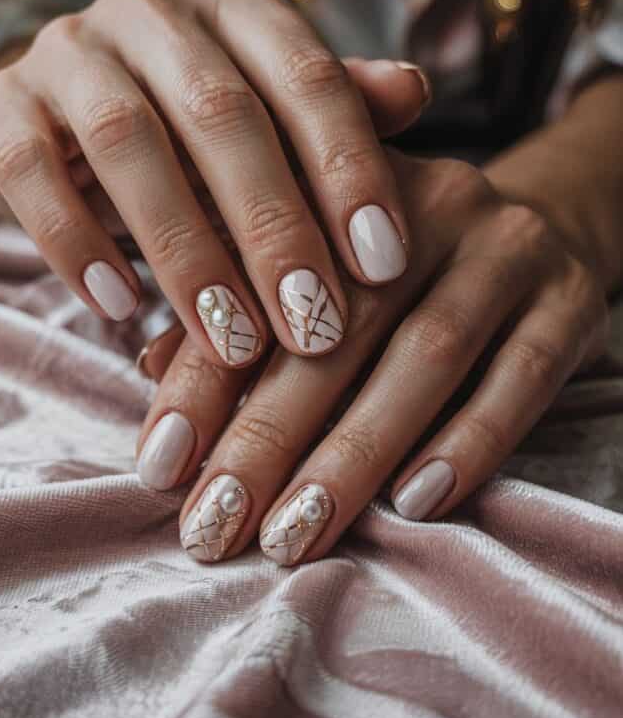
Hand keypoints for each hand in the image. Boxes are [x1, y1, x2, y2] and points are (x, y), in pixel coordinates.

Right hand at [0, 0, 426, 366]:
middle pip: (219, 112)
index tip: (385, 265)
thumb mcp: (275, 115)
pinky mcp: (4, 103)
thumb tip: (414, 91)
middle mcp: (150, 5)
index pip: (306, 76)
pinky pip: (30, 171)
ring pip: (126, 141)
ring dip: (184, 252)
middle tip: (313, 325)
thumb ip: (338, 109)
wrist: (76, 109)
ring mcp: (68, 48)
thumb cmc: (202, 126)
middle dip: (272, 228)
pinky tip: (121, 310)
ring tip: (231, 341)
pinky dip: (75, 243)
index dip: (348, 171)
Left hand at [135, 150, 607, 563]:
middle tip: (217, 525)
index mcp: (339, 183)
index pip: (257, 284)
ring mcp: (505, 247)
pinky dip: (467, 443)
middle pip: (338, 326)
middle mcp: (425, 202)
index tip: (159, 466)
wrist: (541, 215)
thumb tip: (149, 372)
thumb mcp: (315, 256)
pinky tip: (415, 503)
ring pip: (427, 356)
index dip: (202, 376)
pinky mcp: (568, 298)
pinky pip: (520, 376)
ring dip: (356, 453)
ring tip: (296, 533)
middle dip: (268, 434)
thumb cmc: (394, 258)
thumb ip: (238, 302)